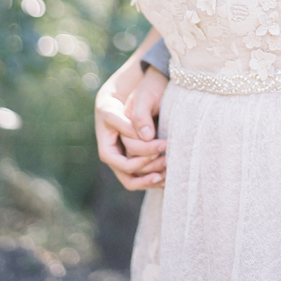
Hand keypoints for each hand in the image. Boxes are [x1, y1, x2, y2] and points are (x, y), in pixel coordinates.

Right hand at [95, 68, 166, 189]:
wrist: (126, 100)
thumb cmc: (120, 103)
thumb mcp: (118, 109)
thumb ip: (131, 121)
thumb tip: (146, 136)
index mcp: (108, 151)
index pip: (123, 165)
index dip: (139, 162)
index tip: (157, 152)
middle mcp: (117, 160)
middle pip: (131, 180)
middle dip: (149, 176)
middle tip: (168, 162)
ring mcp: (128, 161)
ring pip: (141, 180)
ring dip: (156, 179)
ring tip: (172, 170)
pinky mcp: (138, 159)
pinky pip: (147, 174)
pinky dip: (159, 176)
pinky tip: (172, 173)